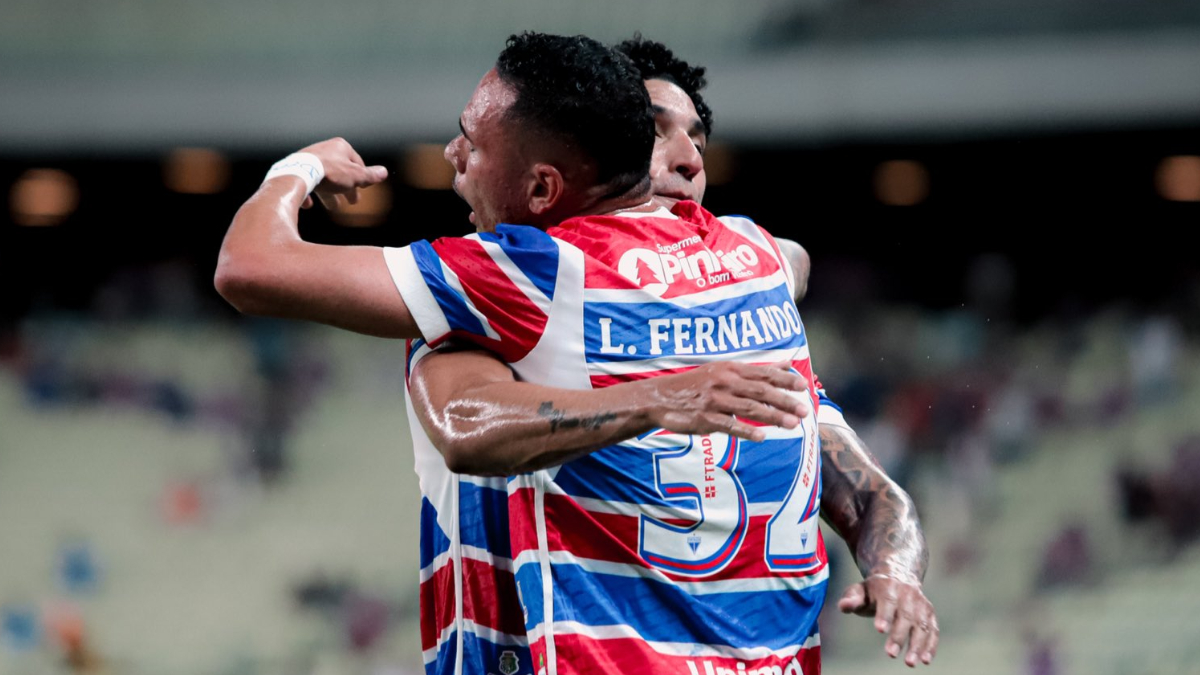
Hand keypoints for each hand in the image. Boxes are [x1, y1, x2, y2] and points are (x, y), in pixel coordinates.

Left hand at [296, 137, 388, 208]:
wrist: (301, 173)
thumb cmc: (330, 172)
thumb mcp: (356, 176)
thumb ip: (370, 176)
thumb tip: (384, 172)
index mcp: (341, 147)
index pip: (357, 162)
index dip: (362, 177)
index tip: (363, 189)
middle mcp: (325, 149)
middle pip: (340, 171)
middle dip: (346, 188)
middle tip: (351, 202)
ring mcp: (309, 158)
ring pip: (323, 177)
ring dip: (330, 193)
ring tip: (333, 206)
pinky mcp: (297, 168)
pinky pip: (306, 181)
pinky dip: (310, 192)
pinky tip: (310, 204)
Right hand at [646, 361, 808, 441]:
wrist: (660, 398)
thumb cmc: (695, 385)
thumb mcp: (722, 371)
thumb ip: (753, 371)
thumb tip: (785, 365)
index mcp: (729, 368)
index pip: (762, 373)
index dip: (784, 379)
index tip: (803, 386)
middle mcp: (723, 382)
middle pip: (760, 391)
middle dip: (784, 400)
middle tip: (804, 409)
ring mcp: (714, 400)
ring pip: (749, 409)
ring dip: (772, 417)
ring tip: (792, 425)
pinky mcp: (705, 419)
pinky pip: (729, 425)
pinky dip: (746, 431)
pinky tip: (761, 437)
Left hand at [838, 574, 938, 666]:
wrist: (898, 577)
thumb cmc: (873, 591)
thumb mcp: (859, 591)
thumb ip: (851, 599)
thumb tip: (844, 606)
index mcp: (889, 586)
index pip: (888, 601)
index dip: (885, 615)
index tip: (880, 629)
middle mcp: (908, 595)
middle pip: (906, 616)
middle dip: (899, 636)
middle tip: (890, 654)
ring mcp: (921, 605)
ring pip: (923, 625)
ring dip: (918, 645)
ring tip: (910, 663)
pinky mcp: (930, 615)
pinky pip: (933, 631)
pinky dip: (931, 646)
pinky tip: (925, 660)